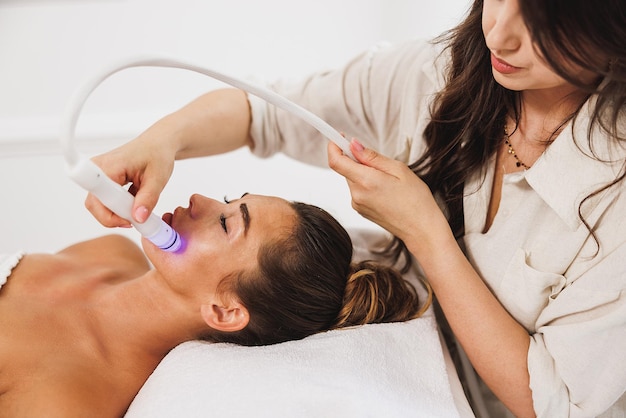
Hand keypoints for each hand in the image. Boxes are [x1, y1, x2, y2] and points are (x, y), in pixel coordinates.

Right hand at [85, 132, 174, 227]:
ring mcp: (99, 175)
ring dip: (120, 211)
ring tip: (139, 204)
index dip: (111, 216)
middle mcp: (98, 169)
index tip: (130, 218)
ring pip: (100, 205)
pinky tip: (135, 200)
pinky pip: (105, 201)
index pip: (97, 201)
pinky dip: (121, 206)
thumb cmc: (157, 154)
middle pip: (96, 206)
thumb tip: (138, 218)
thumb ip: (148, 199)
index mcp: (108, 167)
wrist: (158, 144)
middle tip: (138, 214)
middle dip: (117, 216)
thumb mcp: (158, 179)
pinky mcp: (103, 180)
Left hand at [327, 139, 450, 251]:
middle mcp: (357, 195)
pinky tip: (386, 190)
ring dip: (364, 173)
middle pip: (346, 169)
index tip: (339, 138)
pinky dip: (367, 184)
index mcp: (366, 182)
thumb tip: (353, 145)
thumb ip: (372, 157)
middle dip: (358, 160)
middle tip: (380, 163)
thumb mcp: (398, 169)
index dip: (334, 146)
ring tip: (388, 180)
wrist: (421, 230)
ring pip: (353, 179)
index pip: (336, 161)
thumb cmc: (416, 200)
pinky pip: (358, 190)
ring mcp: (357, 205)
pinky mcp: (361, 210)